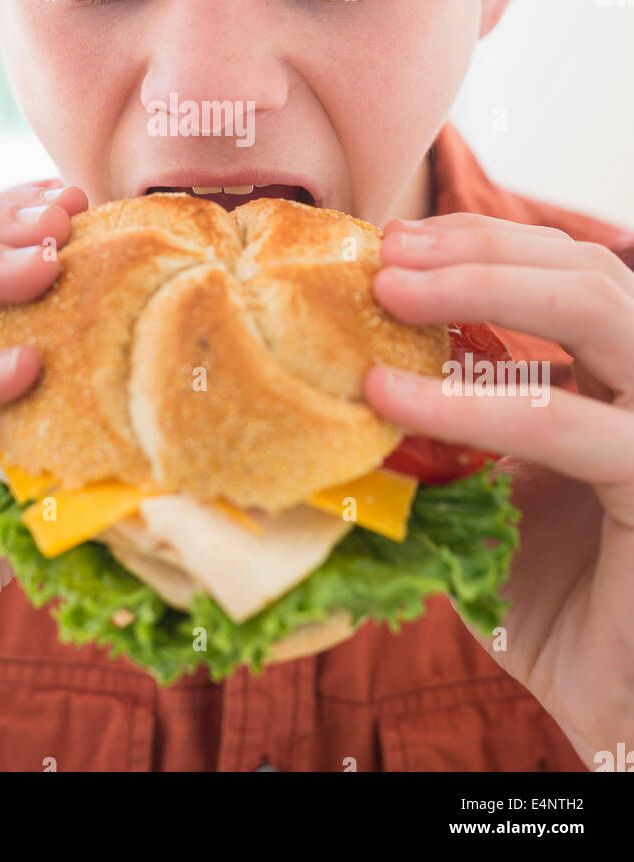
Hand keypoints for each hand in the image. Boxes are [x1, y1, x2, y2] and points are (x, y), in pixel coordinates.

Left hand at [364, 212, 633, 769]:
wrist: (602, 704)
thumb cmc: (542, 598)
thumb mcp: (482, 491)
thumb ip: (441, 430)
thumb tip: (342, 364)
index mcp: (619, 383)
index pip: (565, 274)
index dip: (484, 244)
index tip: (394, 243)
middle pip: (587, 271)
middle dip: (481, 249)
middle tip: (388, 256)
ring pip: (598, 310)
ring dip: (485, 286)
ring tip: (389, 293)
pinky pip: (566, 426)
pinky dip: (476, 402)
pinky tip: (391, 396)